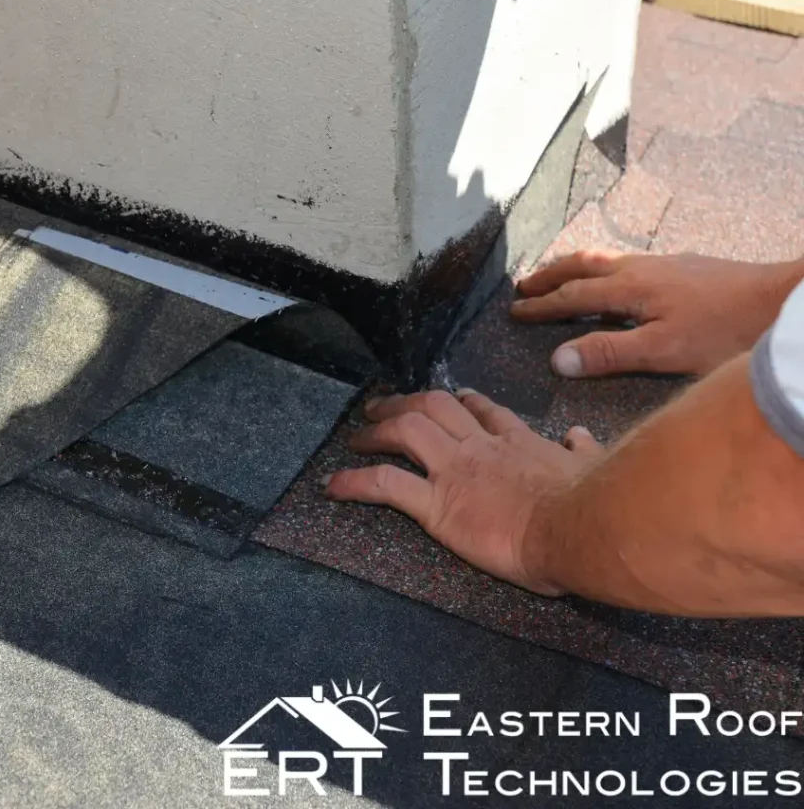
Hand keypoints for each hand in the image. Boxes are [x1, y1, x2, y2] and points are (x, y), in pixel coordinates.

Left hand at [324, 389, 601, 593]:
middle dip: (404, 402)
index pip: (484, 411)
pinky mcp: (438, 505)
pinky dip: (355, 483)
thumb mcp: (593, 467)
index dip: (461, 402)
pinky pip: (386, 485)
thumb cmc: (593, 504)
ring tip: (356, 434)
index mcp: (518, 442)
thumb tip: (580, 435)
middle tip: (382, 406)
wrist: (580, 527)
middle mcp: (480, 447)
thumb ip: (583, 450)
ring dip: (376, 430)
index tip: (451, 398)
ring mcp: (455, 471)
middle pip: (433, 407)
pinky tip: (333, 487)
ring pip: (405, 431)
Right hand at [511, 250, 802, 377]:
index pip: (572, 297)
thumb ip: (609, 352)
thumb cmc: (724, 330)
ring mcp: (663, 264)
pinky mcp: (683, 267)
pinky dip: (603, 267)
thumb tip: (556, 359)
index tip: (515, 311)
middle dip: (550, 276)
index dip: (542, 306)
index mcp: (628, 289)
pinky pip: (626, 261)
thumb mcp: (663, 351)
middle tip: (524, 284)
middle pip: (582, 266)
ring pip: (605, 259)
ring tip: (559, 274)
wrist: (780, 300)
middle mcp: (640, 269)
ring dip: (574, 267)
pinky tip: (617, 278)